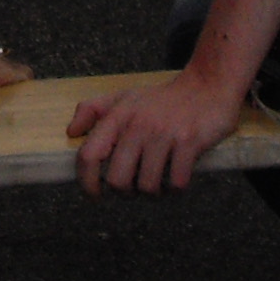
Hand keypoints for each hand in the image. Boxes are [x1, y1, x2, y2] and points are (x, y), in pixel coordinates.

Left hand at [66, 67, 248, 194]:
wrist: (208, 85)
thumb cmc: (163, 99)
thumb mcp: (125, 97)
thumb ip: (93, 110)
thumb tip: (71, 133)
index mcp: (119, 115)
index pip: (89, 154)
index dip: (86, 182)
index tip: (95, 194)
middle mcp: (138, 124)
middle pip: (118, 180)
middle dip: (126, 193)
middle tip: (135, 188)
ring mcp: (164, 133)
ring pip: (147, 186)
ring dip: (153, 193)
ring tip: (158, 183)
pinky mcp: (189, 141)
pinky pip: (176, 182)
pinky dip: (176, 189)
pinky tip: (177, 180)